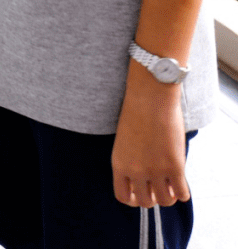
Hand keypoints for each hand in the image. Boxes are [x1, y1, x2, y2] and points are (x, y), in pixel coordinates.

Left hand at [111, 68, 188, 206]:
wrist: (149, 99)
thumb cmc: (136, 114)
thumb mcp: (124, 142)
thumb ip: (131, 161)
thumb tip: (144, 180)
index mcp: (119, 164)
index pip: (123, 196)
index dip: (134, 197)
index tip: (141, 189)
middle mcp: (135, 171)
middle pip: (145, 202)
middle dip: (152, 196)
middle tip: (158, 184)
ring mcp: (155, 170)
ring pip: (164, 201)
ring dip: (168, 196)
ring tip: (170, 182)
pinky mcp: (174, 166)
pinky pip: (182, 194)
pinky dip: (182, 192)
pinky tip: (180, 180)